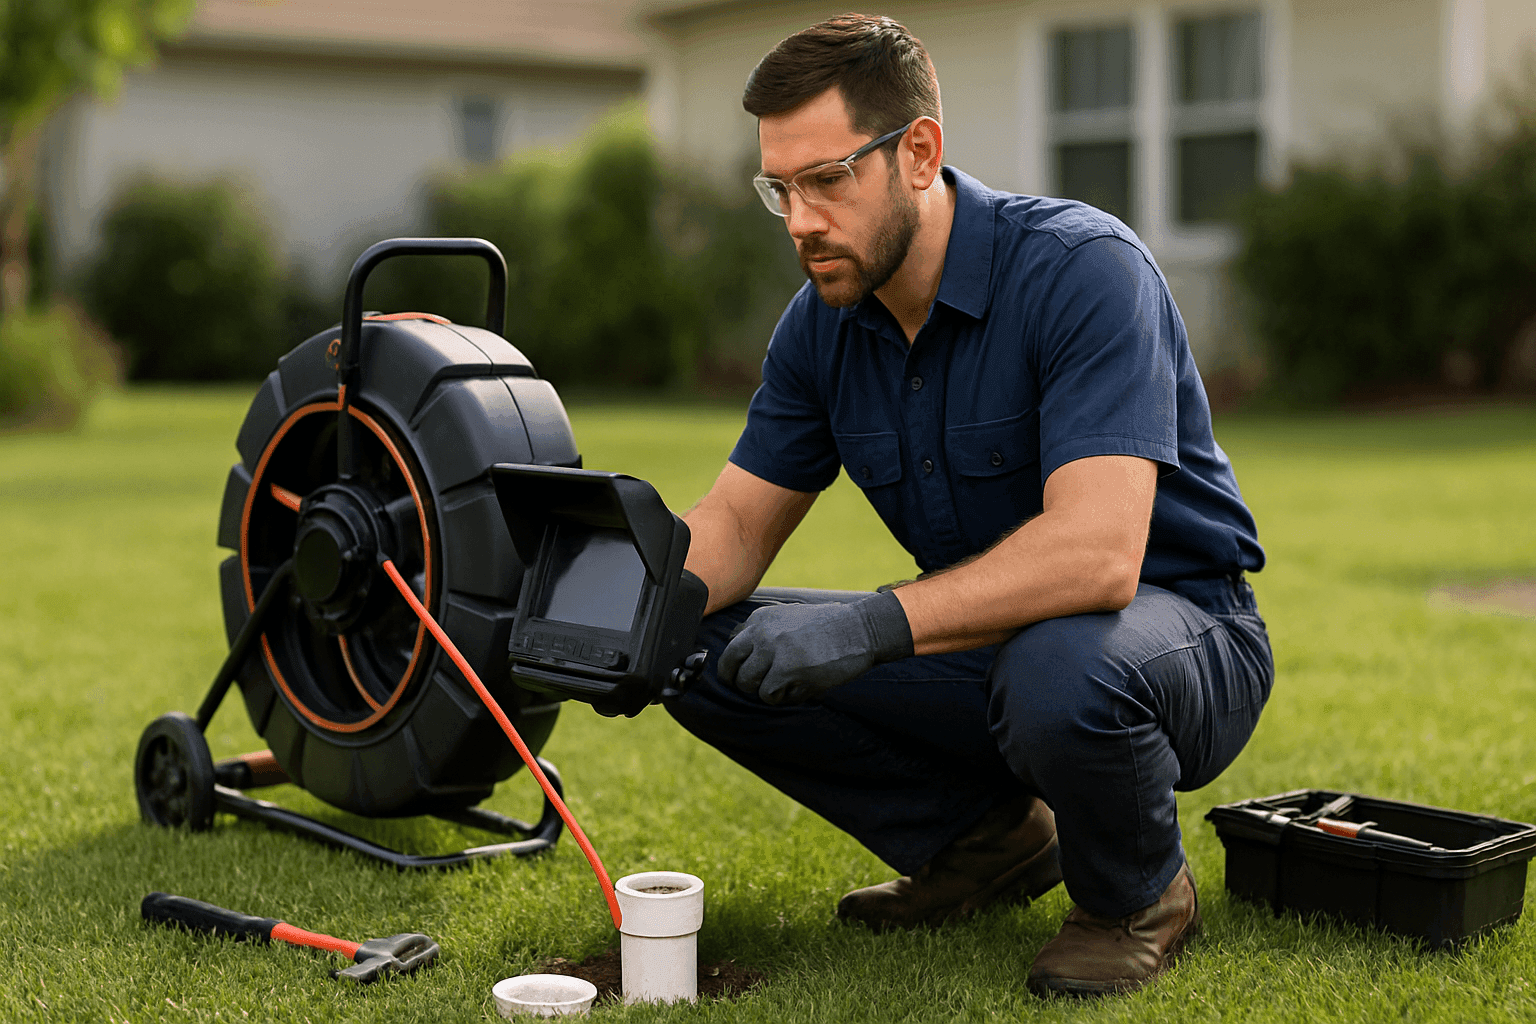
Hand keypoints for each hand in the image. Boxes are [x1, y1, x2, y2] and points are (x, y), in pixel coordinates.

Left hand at [718, 591, 912, 704]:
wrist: (860, 629)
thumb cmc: (829, 627)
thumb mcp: (790, 617)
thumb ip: (764, 631)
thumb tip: (738, 651)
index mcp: (761, 618)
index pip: (730, 646)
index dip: (735, 666)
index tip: (745, 673)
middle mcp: (762, 632)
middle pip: (729, 666)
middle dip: (739, 681)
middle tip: (756, 687)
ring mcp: (774, 651)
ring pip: (748, 684)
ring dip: (765, 691)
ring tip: (787, 686)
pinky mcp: (788, 670)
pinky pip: (769, 696)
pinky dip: (783, 698)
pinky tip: (800, 688)